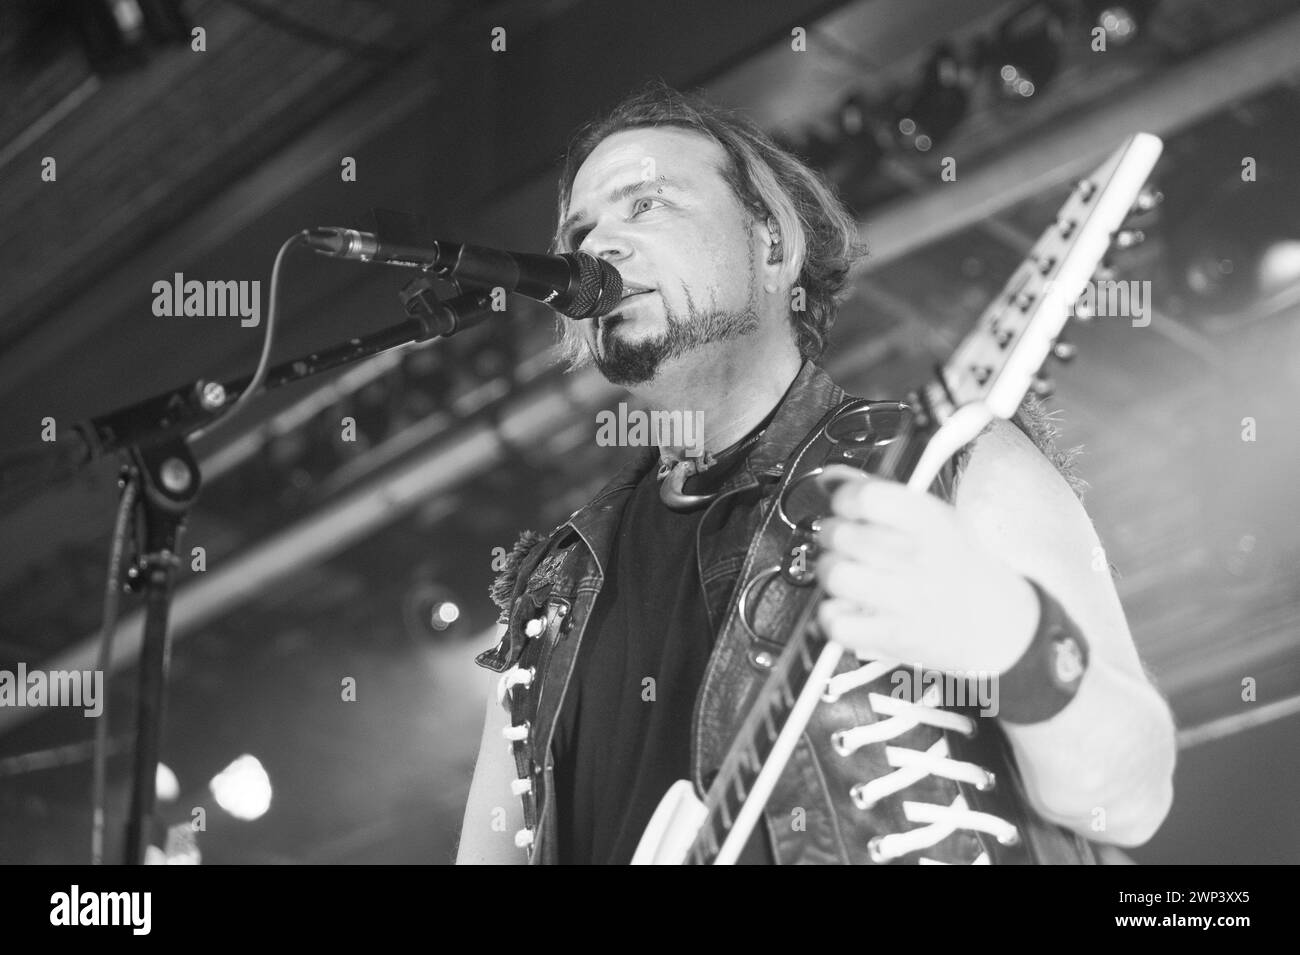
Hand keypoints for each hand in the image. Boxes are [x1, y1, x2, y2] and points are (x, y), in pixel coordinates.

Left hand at [812, 465, 1039, 675]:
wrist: (1001, 625)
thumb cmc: (959, 567)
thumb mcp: (934, 520)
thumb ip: (881, 496)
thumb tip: (831, 477)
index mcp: (932, 522)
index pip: (868, 497)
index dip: (845, 498)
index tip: (846, 505)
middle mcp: (920, 559)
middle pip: (843, 535)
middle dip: (833, 535)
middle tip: (842, 540)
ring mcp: (907, 601)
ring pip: (835, 575)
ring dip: (831, 572)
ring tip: (845, 572)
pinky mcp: (894, 638)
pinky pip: (837, 622)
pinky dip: (833, 614)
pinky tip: (850, 607)